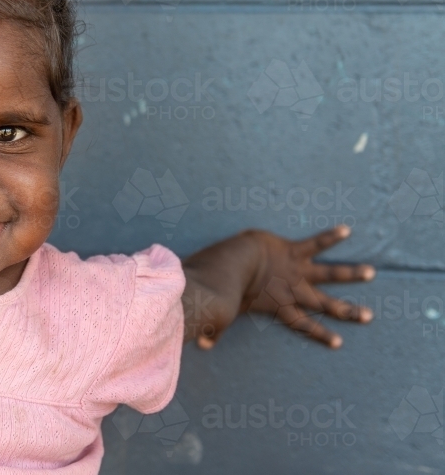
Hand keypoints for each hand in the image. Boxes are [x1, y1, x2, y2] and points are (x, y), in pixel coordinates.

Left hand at [182, 225, 375, 349]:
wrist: (234, 264)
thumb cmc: (225, 288)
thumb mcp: (223, 311)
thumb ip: (214, 329)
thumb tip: (202, 344)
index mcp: (280, 307)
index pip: (304, 325)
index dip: (321, 334)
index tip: (338, 343)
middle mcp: (295, 291)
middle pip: (326, 304)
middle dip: (348, 310)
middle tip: (368, 316)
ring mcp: (297, 270)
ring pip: (330, 273)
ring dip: (351, 273)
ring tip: (371, 272)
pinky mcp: (293, 250)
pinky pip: (316, 242)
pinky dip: (331, 236)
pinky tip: (346, 229)